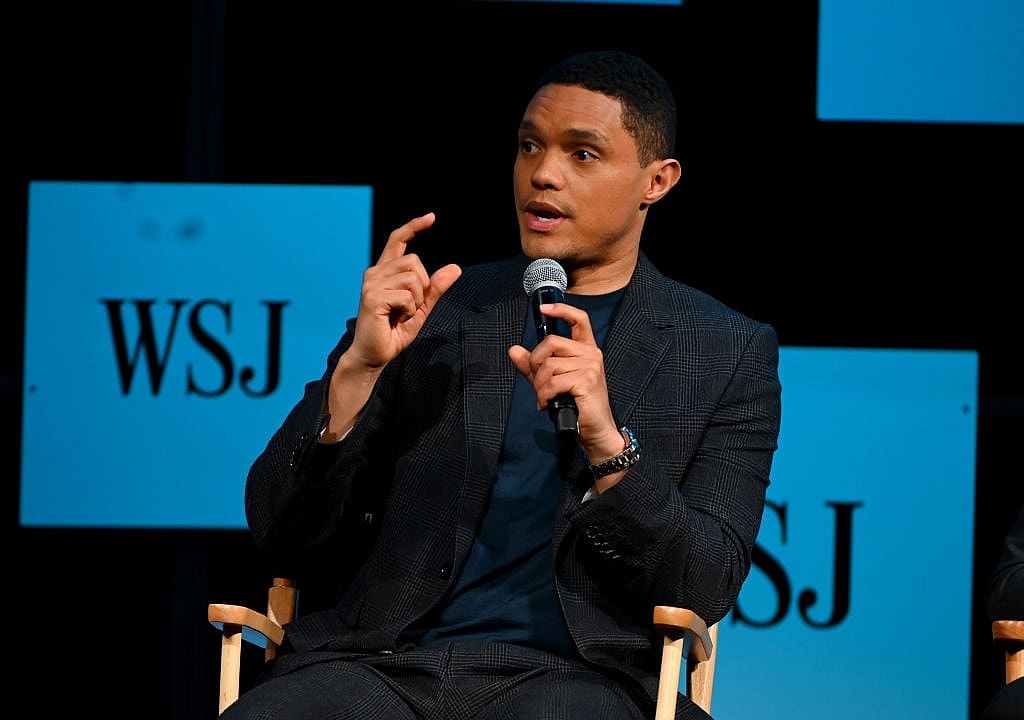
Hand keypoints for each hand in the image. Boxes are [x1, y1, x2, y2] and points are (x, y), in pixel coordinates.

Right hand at [347, 212, 461, 370]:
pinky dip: (408, 310)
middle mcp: (375, 272)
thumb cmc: (393, 332)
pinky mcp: (371, 296)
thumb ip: (435, 288)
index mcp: (385, 271)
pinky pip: (406, 296)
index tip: (431, 217)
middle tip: (408, 308)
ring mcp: (371, 283)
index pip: (398, 240)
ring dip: (415, 301)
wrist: (374, 354)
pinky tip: (394, 319)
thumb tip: (455, 268)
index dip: (414, 227)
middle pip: (415, 262)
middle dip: (422, 287)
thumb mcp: (421, 308)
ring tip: (400, 314)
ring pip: (413, 279)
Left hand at [508, 302, 623, 461]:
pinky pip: (552, 382)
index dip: (561, 310)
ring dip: (539, 386)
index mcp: (586, 349)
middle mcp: (591, 354)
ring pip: (548, 365)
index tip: (543, 309)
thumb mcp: (551, 381)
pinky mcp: (586, 382)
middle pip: (551, 343)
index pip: (579, 320)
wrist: (595, 431)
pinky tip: (546, 404)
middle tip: (538, 383)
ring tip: (544, 398)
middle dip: (536, 363)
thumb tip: (514, 350)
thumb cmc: (576, 405)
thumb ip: (533, 366)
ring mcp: (590, 367)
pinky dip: (543, 395)